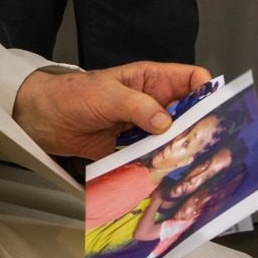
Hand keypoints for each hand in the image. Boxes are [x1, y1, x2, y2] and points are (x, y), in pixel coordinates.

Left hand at [13, 62, 211, 158]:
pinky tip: (164, 177)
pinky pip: (153, 158)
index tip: (214, 112)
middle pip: (189, 114)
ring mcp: (144, 128)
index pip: (192, 80)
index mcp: (152, 80)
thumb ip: (137, 106)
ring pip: (173, 139)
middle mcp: (153, 104)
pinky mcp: (132, 150)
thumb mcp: (107, 94)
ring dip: (179, 152)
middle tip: (205, 147)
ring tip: (188, 167)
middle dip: (198, 128)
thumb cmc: (72, 95)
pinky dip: (159, 167)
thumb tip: (165, 122)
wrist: (43, 119)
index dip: (207, 92)